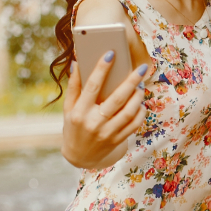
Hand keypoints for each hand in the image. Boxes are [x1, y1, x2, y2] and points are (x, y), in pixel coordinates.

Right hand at [61, 52, 149, 168]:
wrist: (79, 156)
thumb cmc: (73, 126)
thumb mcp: (68, 108)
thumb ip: (73, 86)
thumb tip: (76, 63)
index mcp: (79, 112)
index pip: (92, 86)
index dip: (101, 69)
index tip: (111, 54)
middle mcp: (93, 123)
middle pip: (117, 99)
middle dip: (131, 81)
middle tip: (141, 68)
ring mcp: (107, 133)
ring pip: (129, 112)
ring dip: (138, 97)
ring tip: (141, 85)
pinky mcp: (117, 140)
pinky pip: (134, 125)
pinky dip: (140, 112)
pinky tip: (141, 103)